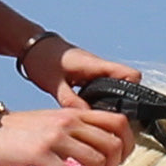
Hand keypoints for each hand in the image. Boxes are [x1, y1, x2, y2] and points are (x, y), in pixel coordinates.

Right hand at [0, 105, 134, 165]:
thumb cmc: (20, 131)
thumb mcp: (53, 123)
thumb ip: (76, 131)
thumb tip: (100, 152)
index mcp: (75, 114)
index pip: (119, 121)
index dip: (127, 144)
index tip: (114, 162)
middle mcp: (69, 121)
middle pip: (114, 145)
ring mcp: (56, 136)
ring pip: (97, 162)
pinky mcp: (41, 152)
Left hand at [20, 34, 141, 111]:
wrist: (30, 45)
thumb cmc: (41, 58)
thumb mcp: (54, 83)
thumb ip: (71, 101)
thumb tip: (88, 118)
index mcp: (95, 65)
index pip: (129, 75)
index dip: (135, 91)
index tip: (128, 109)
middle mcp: (98, 67)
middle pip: (125, 84)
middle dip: (123, 101)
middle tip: (115, 120)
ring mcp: (93, 70)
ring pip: (113, 87)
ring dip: (111, 100)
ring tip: (104, 118)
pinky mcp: (85, 74)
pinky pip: (101, 87)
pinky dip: (100, 98)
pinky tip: (90, 111)